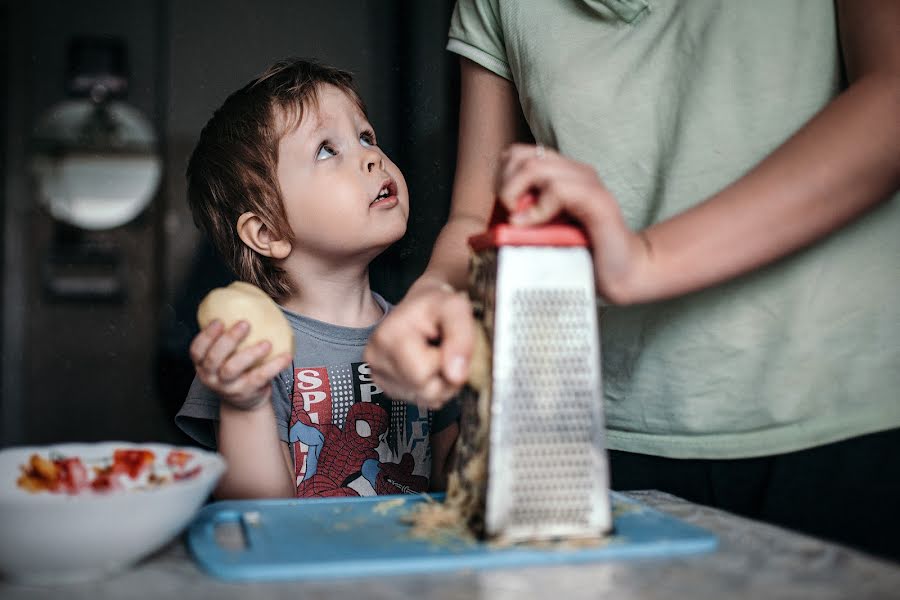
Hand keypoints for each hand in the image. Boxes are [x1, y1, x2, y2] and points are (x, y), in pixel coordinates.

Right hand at [189, 320, 292, 410]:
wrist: (245, 403)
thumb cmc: (236, 371)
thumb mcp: (225, 357)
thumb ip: (229, 338)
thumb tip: (245, 299)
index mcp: (203, 365)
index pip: (196, 350)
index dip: (206, 335)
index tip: (219, 320)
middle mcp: (211, 377)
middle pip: (214, 358)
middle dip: (228, 339)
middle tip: (245, 323)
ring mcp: (227, 387)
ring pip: (232, 369)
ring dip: (249, 353)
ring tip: (266, 343)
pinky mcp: (246, 393)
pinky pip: (259, 378)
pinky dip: (273, 366)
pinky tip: (286, 355)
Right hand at [364, 280, 474, 408]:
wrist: (422, 306)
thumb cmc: (437, 306)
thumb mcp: (457, 309)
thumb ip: (461, 338)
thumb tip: (456, 375)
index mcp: (388, 336)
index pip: (423, 374)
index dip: (444, 362)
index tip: (445, 341)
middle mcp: (375, 356)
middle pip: (424, 390)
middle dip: (445, 376)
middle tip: (446, 351)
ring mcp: (377, 372)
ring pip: (423, 398)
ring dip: (440, 383)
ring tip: (438, 357)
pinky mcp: (384, 384)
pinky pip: (418, 400)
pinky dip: (430, 388)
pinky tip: (428, 367)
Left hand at [496, 143, 652, 304]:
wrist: (624, 273)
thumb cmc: (584, 255)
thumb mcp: (546, 232)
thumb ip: (526, 216)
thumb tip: (494, 216)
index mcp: (563, 175)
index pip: (518, 153)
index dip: (502, 175)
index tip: (502, 205)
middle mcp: (576, 173)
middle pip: (523, 155)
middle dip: (504, 183)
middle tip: (508, 212)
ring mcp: (588, 185)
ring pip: (537, 167)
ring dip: (516, 193)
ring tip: (517, 220)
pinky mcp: (597, 203)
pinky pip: (559, 190)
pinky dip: (537, 209)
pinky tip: (531, 226)